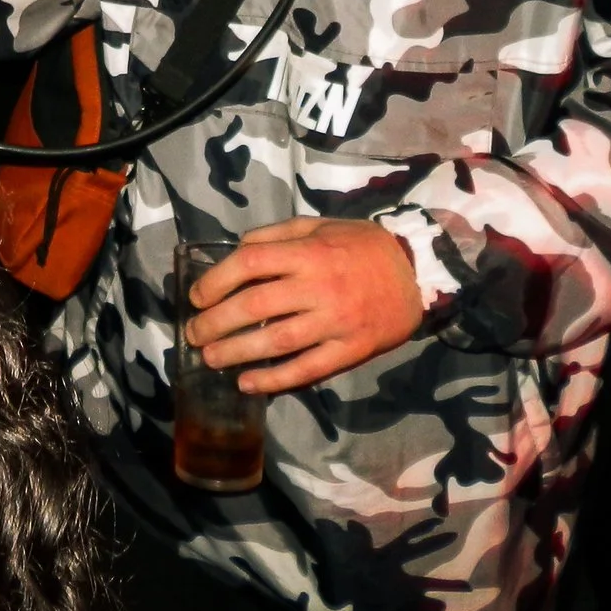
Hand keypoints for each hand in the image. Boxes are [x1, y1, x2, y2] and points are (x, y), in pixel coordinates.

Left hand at [182, 219, 424, 392]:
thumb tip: (237, 249)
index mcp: (308, 252)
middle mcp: (318, 286)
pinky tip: (248, 384)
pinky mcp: (349, 351)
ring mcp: (334, 321)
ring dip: (237, 352)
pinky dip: (275, 379)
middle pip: (255, 305)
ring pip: (277, 340)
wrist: (417, 274)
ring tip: (211, 360)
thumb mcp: (319, 225)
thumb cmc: (361, 246)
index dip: (216, 280)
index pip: (250, 263)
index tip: (196, 297)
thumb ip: (277, 234)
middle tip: (194, 335)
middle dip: (216, 322)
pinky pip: (307, 369)